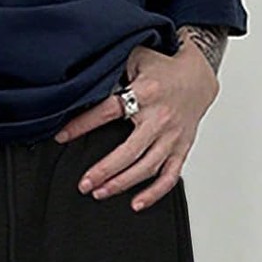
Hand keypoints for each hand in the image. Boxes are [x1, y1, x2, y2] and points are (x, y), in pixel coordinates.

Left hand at [54, 41, 219, 209]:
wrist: (199, 77)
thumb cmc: (164, 69)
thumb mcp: (138, 58)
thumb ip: (113, 68)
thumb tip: (83, 79)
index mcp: (146, 92)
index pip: (109, 110)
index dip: (83, 124)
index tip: (62, 136)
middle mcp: (160, 118)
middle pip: (129, 150)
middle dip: (104, 170)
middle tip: (84, 184)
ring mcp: (172, 137)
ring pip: (146, 167)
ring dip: (122, 184)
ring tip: (100, 193)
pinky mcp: (181, 150)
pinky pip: (169, 177)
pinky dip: (154, 193)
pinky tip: (136, 204)